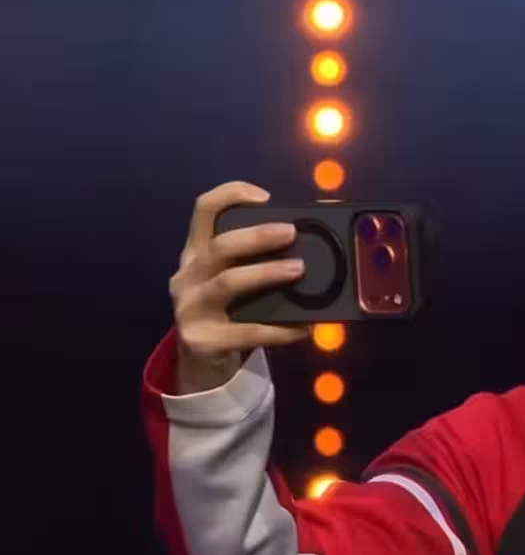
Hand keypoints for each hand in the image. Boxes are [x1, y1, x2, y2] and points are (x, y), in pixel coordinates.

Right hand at [170, 181, 308, 393]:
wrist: (200, 359)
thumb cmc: (226, 309)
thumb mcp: (230, 278)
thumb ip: (253, 260)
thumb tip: (307, 245)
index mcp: (196, 252)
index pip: (204, 210)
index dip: (231, 195)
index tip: (265, 197)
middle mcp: (188, 275)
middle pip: (219, 246)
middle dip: (256, 236)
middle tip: (291, 233)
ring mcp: (190, 308)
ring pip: (228, 283)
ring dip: (266, 274)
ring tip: (299, 270)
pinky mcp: (202, 340)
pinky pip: (246, 332)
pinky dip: (279, 330)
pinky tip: (304, 328)